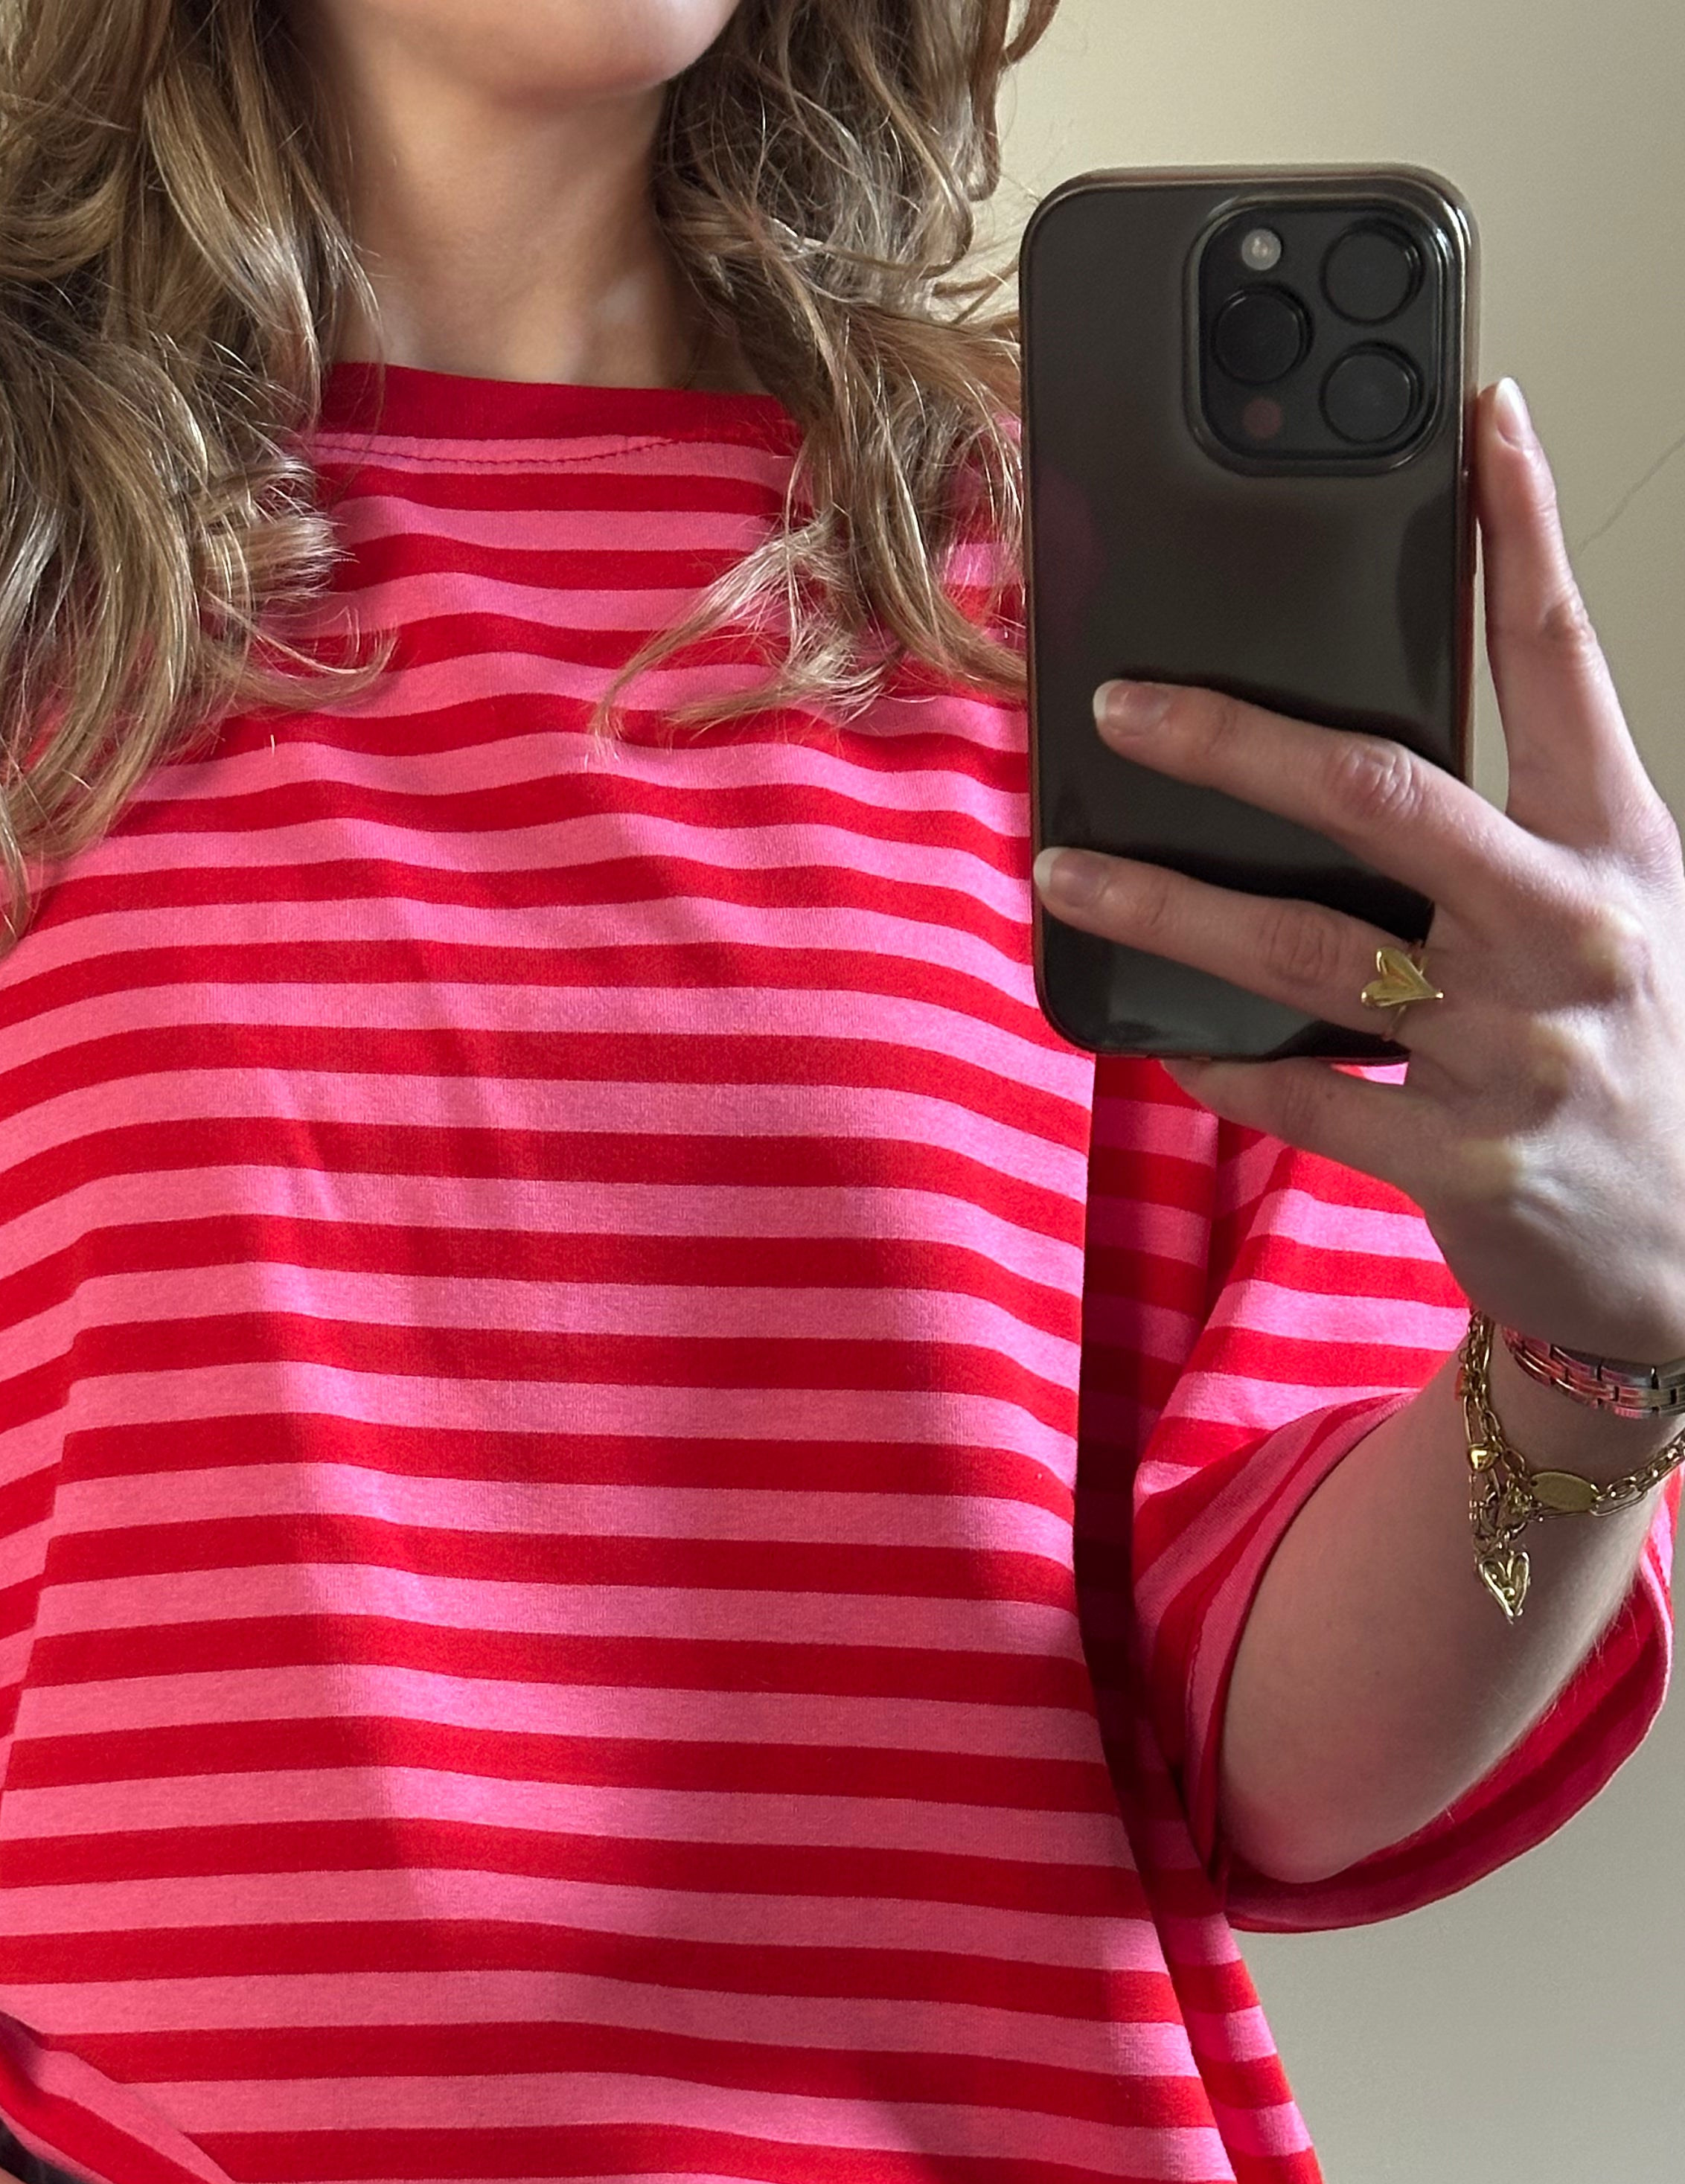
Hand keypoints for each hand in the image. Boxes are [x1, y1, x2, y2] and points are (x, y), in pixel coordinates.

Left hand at [1031, 379, 1684, 1370]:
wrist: (1680, 1251)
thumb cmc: (1622, 1055)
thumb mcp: (1605, 915)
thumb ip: (1508, 838)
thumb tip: (1336, 753)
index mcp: (1617, 846)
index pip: (1562, 660)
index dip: (1522, 532)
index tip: (1478, 423)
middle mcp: (1571, 929)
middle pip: (1385, 794)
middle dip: (1238, 740)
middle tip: (1124, 704)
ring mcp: (1515, 1047)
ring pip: (1308, 948)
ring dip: (1169, 905)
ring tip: (1069, 870)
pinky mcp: (1462, 1155)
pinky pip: (1308, 1094)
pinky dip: (1224, 1060)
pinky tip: (1160, 1035)